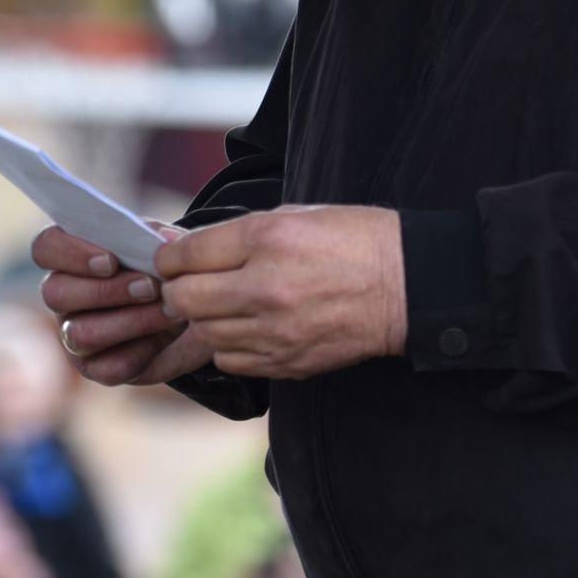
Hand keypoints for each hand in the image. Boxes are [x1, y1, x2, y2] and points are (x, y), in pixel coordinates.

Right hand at [32, 225, 215, 388]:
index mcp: (70, 257)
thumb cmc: (164, 271)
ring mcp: (74, 335)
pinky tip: (166, 335)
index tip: (110, 261)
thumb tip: (164, 242)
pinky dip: (143, 351)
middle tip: (150, 286)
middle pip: (55, 294)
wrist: (188, 313)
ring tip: (169, 310)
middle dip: (106, 291)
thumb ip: (159, 240)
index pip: (45, 248)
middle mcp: (63, 296)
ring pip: (80, 333)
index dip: (70, 253)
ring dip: (130, 321)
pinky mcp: (96, 368)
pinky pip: (109, 367)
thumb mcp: (164, 247)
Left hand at [150, 207, 405, 383]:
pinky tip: (248, 327)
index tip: (173, 261)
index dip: (169, 259)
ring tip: (226, 304)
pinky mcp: (287, 361)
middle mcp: (266, 287)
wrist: (408, 286)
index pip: (186, 256)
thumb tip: (181, 248)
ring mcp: (276, 330)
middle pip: (184, 299)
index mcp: (266, 240)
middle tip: (190, 285)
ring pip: (203, 332)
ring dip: (205, 318)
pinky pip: (230, 359)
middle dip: (178, 291)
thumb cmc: (354, 242)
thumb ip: (235, 235)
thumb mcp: (295, 217)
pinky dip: (229, 344)